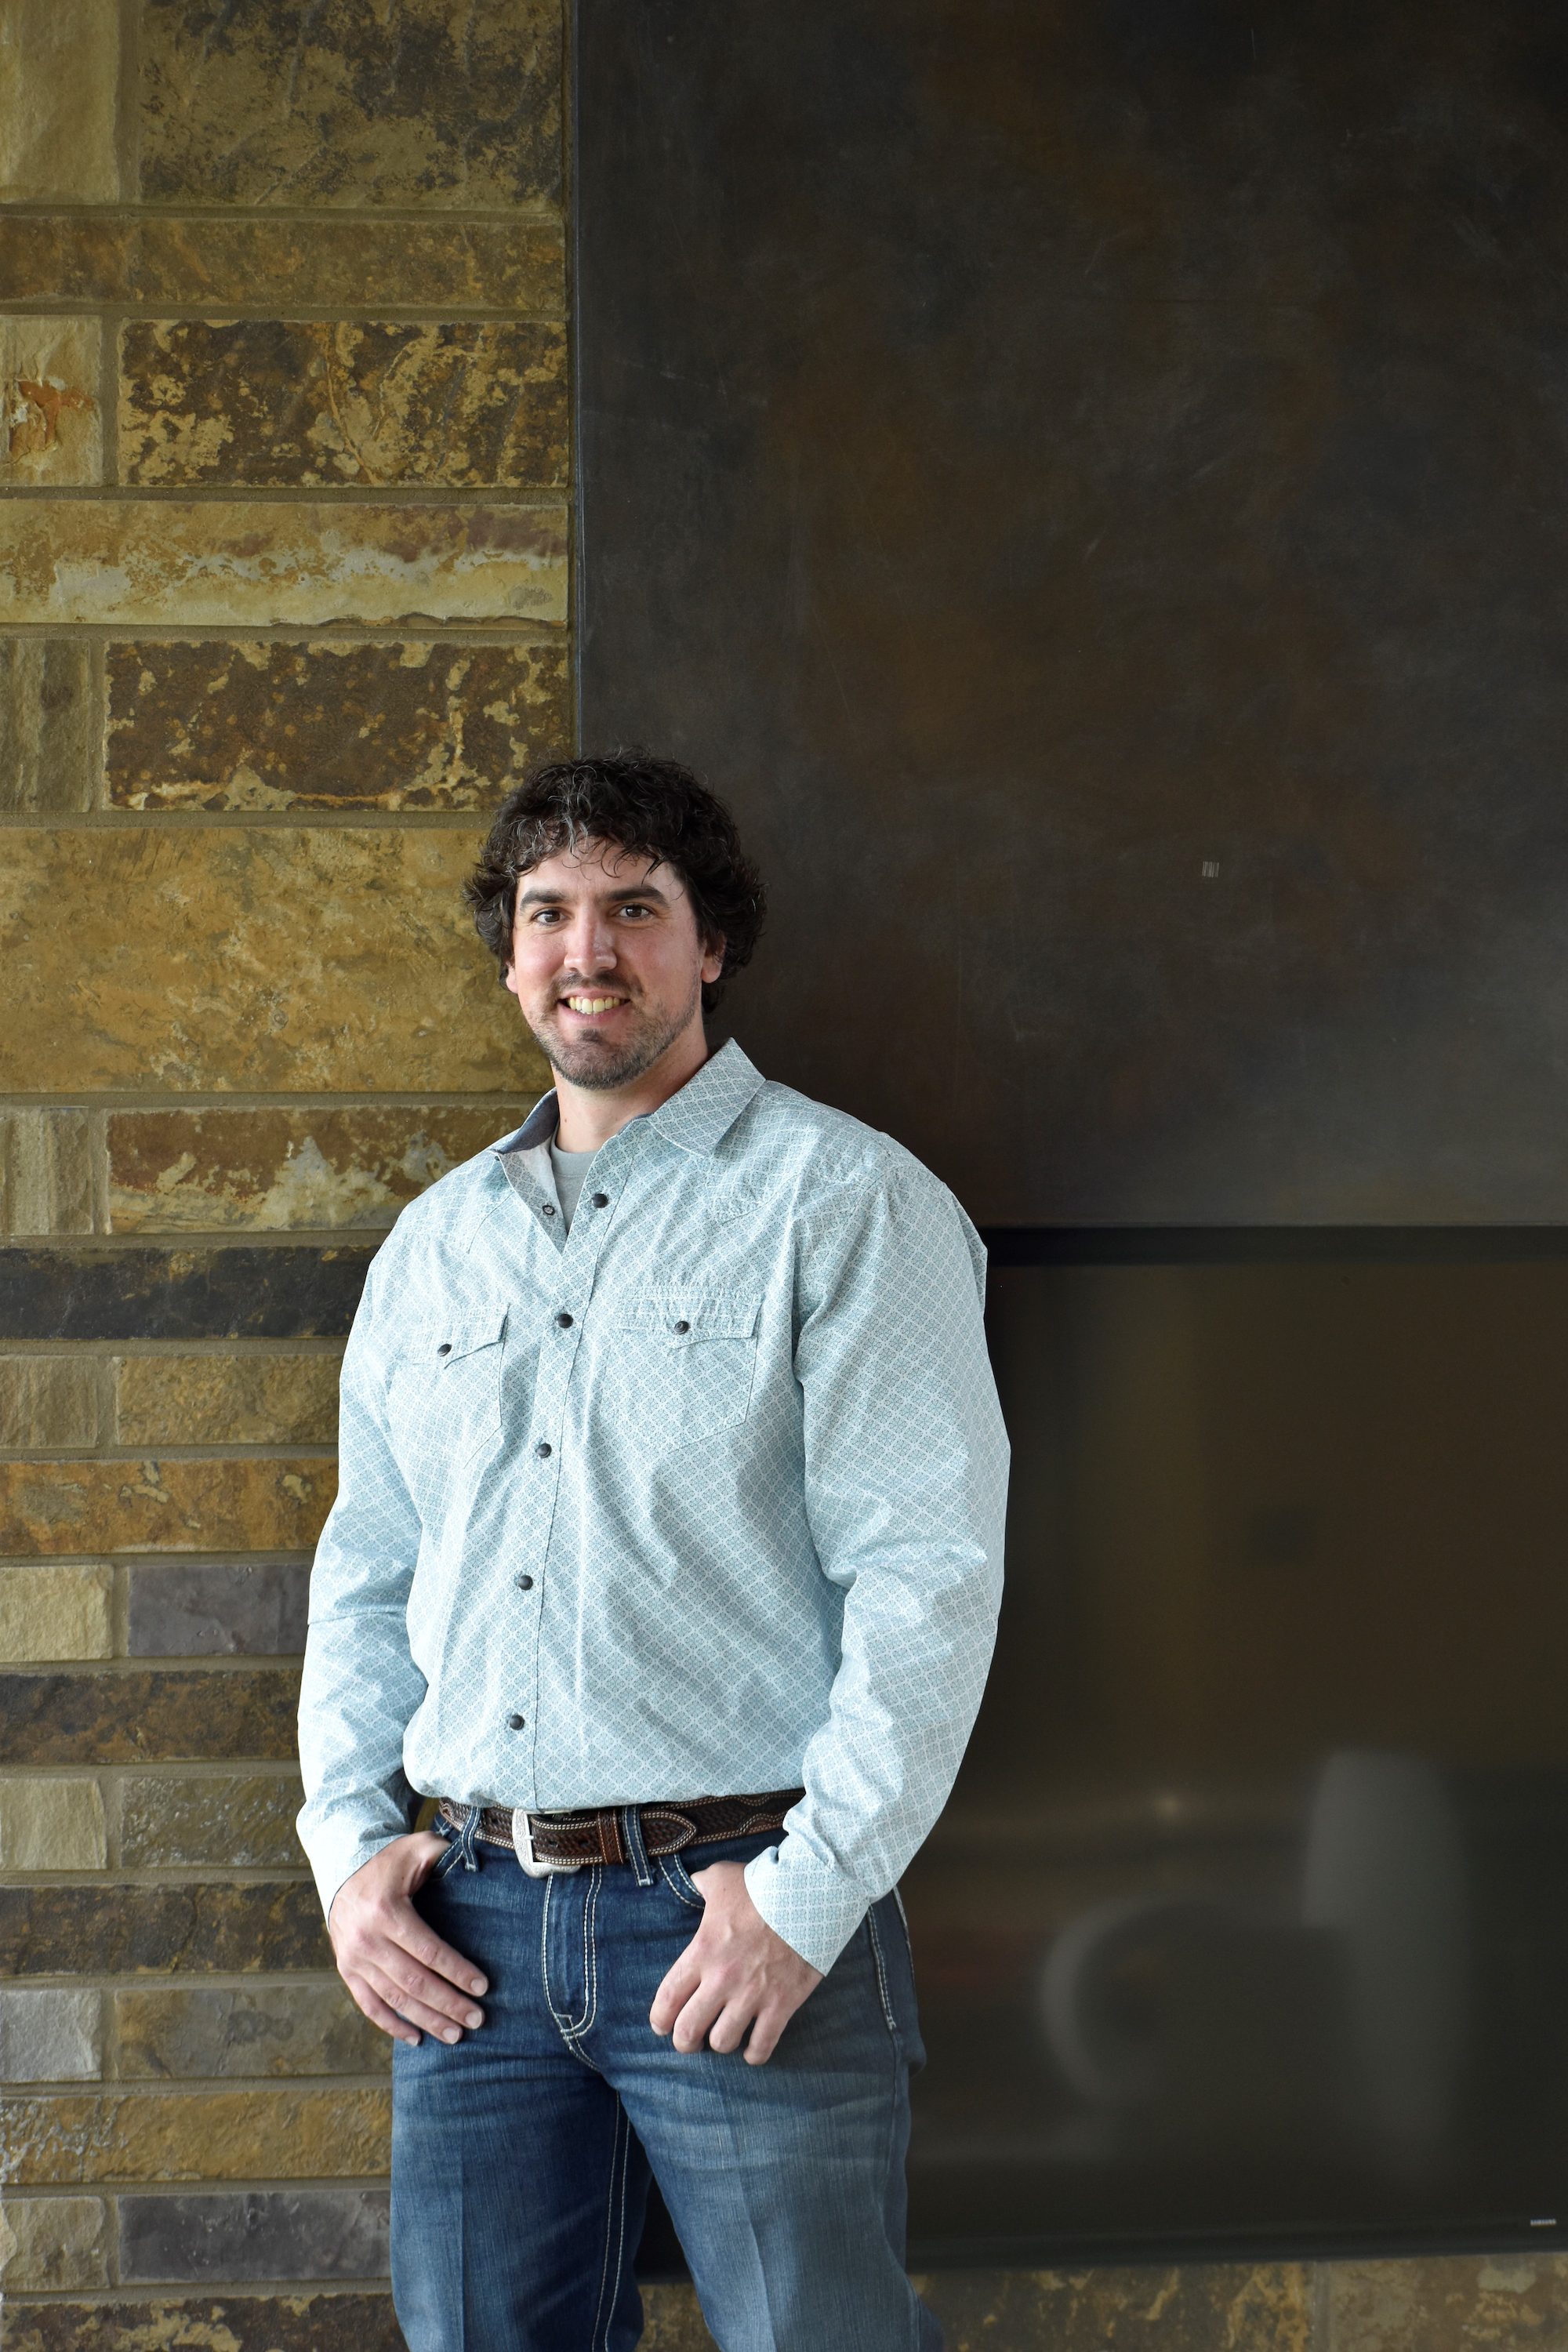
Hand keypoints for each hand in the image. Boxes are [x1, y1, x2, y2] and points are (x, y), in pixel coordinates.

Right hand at [328, 1833, 487, 2047]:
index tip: (483, 1987)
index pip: (428, 1951)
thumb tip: (477, 1859)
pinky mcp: (347, 1972)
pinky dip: (392, 2025)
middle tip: (477, 2019)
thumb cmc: (389, 1863)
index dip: (457, 1971)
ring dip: (427, 2020)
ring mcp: (354, 1959)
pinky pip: (369, 2006)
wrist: (342, 1874)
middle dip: (448, 2004)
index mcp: (387, 1911)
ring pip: (394, 1999)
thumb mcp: (415, 1847)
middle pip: (414, 1982)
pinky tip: (416, 2038)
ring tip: (455, 2034)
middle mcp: (367, 1940)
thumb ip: (443, 1852)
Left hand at [649, 1860, 821, 2064]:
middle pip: (688, 2030)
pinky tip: (751, 2050)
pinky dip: (754, 2054)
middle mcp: (722, 1979)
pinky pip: (761, 2046)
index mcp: (703, 1951)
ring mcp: (752, 1995)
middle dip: (684, 2041)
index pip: (668, 1997)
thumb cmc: (763, 1886)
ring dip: (719, 2043)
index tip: (661, 2024)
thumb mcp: (723, 1877)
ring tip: (722, 2037)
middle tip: (688, 2040)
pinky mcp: (781, 2005)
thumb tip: (694, 1883)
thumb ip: (701, 1883)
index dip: (660, 2018)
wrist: (810, 1896)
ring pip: (722, 2042)